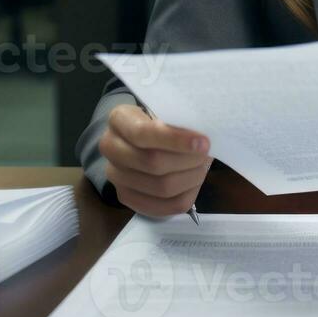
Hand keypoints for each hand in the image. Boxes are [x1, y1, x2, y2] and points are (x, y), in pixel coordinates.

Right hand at [98, 104, 213, 217]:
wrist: (138, 137)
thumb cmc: (157, 119)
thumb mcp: (163, 109)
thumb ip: (176, 120)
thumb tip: (201, 139)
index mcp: (119, 120)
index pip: (143, 134)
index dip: (175, 140)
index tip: (203, 143)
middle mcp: (110, 148)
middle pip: (153, 163)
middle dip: (187, 160)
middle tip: (207, 154)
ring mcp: (115, 176)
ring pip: (160, 187)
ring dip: (190, 178)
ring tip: (203, 167)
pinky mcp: (126, 197)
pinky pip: (161, 207)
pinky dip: (185, 196)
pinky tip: (195, 183)